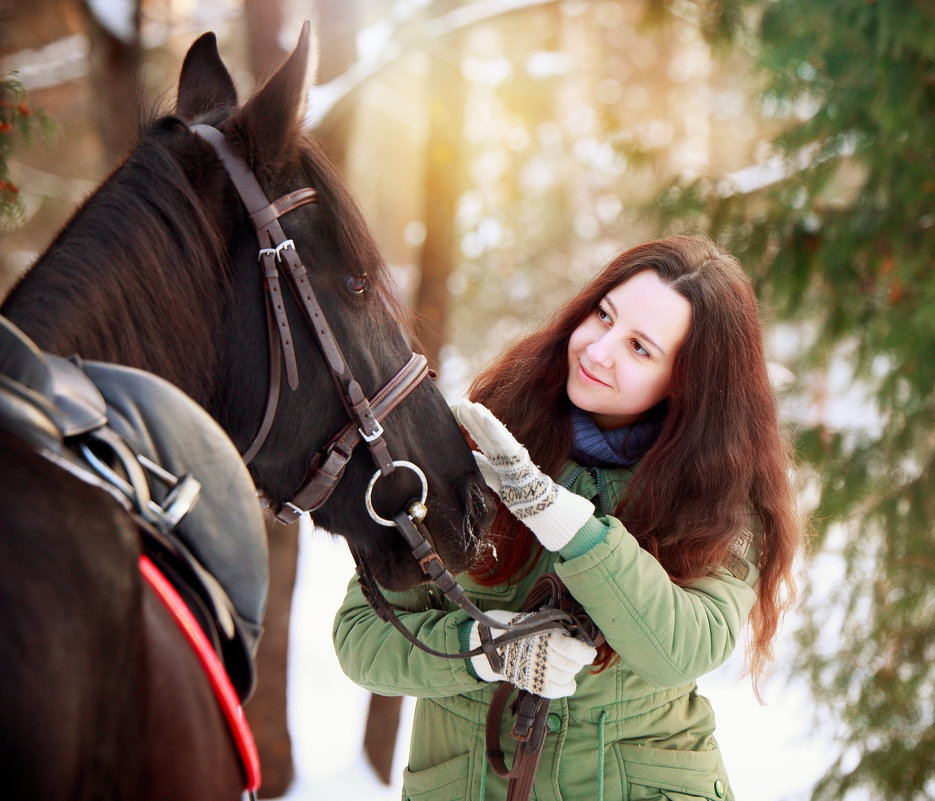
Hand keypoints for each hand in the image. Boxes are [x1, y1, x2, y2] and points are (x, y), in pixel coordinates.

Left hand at [457, 399, 593, 550]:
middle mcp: (506, 456)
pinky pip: (506, 443)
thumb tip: (469, 455)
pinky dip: (495, 430)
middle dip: (474, 418)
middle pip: (486, 434)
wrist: (543, 509)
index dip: (472, 424)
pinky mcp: (520, 461)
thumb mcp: (496, 481)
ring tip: (473, 406)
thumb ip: (484, 468)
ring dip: (484, 420)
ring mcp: (513, 457)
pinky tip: (485, 418)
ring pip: (495, 436)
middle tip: (462, 401)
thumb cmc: (522, 496)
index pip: (483, 438)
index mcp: (500, 459)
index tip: (461, 409)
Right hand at [468, 610, 595, 697]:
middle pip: (574, 665)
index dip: (587, 653)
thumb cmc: (525, 629)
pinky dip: (567, 686)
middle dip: (577, 660)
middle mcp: (543, 656)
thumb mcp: (542, 622)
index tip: (589, 652)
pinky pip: (561, 690)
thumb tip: (583, 643)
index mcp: (546, 637)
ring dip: (570, 671)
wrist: (496, 643)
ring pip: (568, 677)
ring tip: (562, 664)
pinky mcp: (536, 686)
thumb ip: (563, 631)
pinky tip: (565, 679)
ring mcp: (539, 673)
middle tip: (571, 655)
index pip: (576, 650)